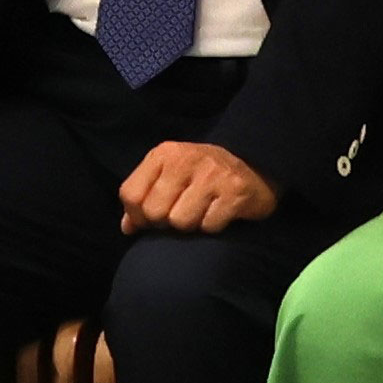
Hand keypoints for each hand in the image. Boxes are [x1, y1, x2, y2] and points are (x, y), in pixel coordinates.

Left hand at [118, 139, 279, 236]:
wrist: (255, 166)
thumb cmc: (203, 176)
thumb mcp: (169, 176)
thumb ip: (144, 198)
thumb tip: (127, 227)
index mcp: (164, 154)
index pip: (130, 194)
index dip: (138, 215)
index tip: (152, 218)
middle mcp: (186, 160)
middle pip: (154, 212)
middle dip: (165, 222)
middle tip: (181, 213)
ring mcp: (212, 175)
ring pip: (180, 222)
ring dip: (190, 225)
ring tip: (201, 211)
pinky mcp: (234, 192)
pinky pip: (208, 227)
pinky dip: (212, 227)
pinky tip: (219, 213)